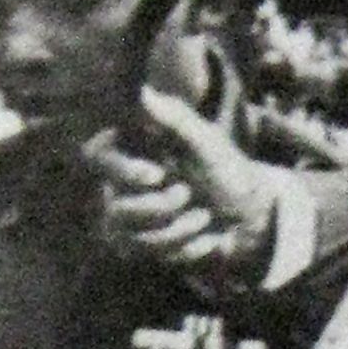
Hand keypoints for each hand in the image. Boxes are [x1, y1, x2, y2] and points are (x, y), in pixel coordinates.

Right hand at [84, 84, 278, 278]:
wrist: (248, 211)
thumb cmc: (225, 167)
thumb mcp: (205, 141)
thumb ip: (173, 120)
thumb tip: (143, 92)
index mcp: (130, 152)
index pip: (99, 156)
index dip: (123, 170)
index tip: (156, 174)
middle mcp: (122, 186)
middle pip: (117, 209)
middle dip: (161, 207)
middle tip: (187, 193)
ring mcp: (132, 220)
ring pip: (137, 238)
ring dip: (181, 228)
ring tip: (204, 215)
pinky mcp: (148, 248)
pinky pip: (156, 256)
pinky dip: (190, 247)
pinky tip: (207, 235)